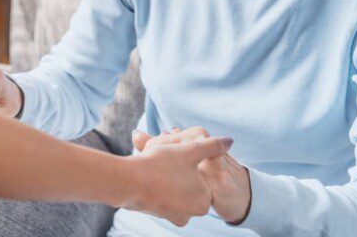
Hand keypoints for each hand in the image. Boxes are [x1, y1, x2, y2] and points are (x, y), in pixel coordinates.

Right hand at [133, 127, 251, 224]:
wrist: (127, 182)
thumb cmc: (161, 165)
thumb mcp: (190, 150)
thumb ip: (212, 146)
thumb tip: (230, 142)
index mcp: (204, 200)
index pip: (202, 173)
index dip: (190, 157)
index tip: (177, 153)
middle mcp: (191, 213)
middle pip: (189, 180)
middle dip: (179, 165)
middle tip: (166, 155)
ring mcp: (173, 215)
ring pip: (175, 184)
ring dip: (168, 171)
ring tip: (155, 162)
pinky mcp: (158, 213)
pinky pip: (163, 192)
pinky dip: (158, 181)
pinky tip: (148, 171)